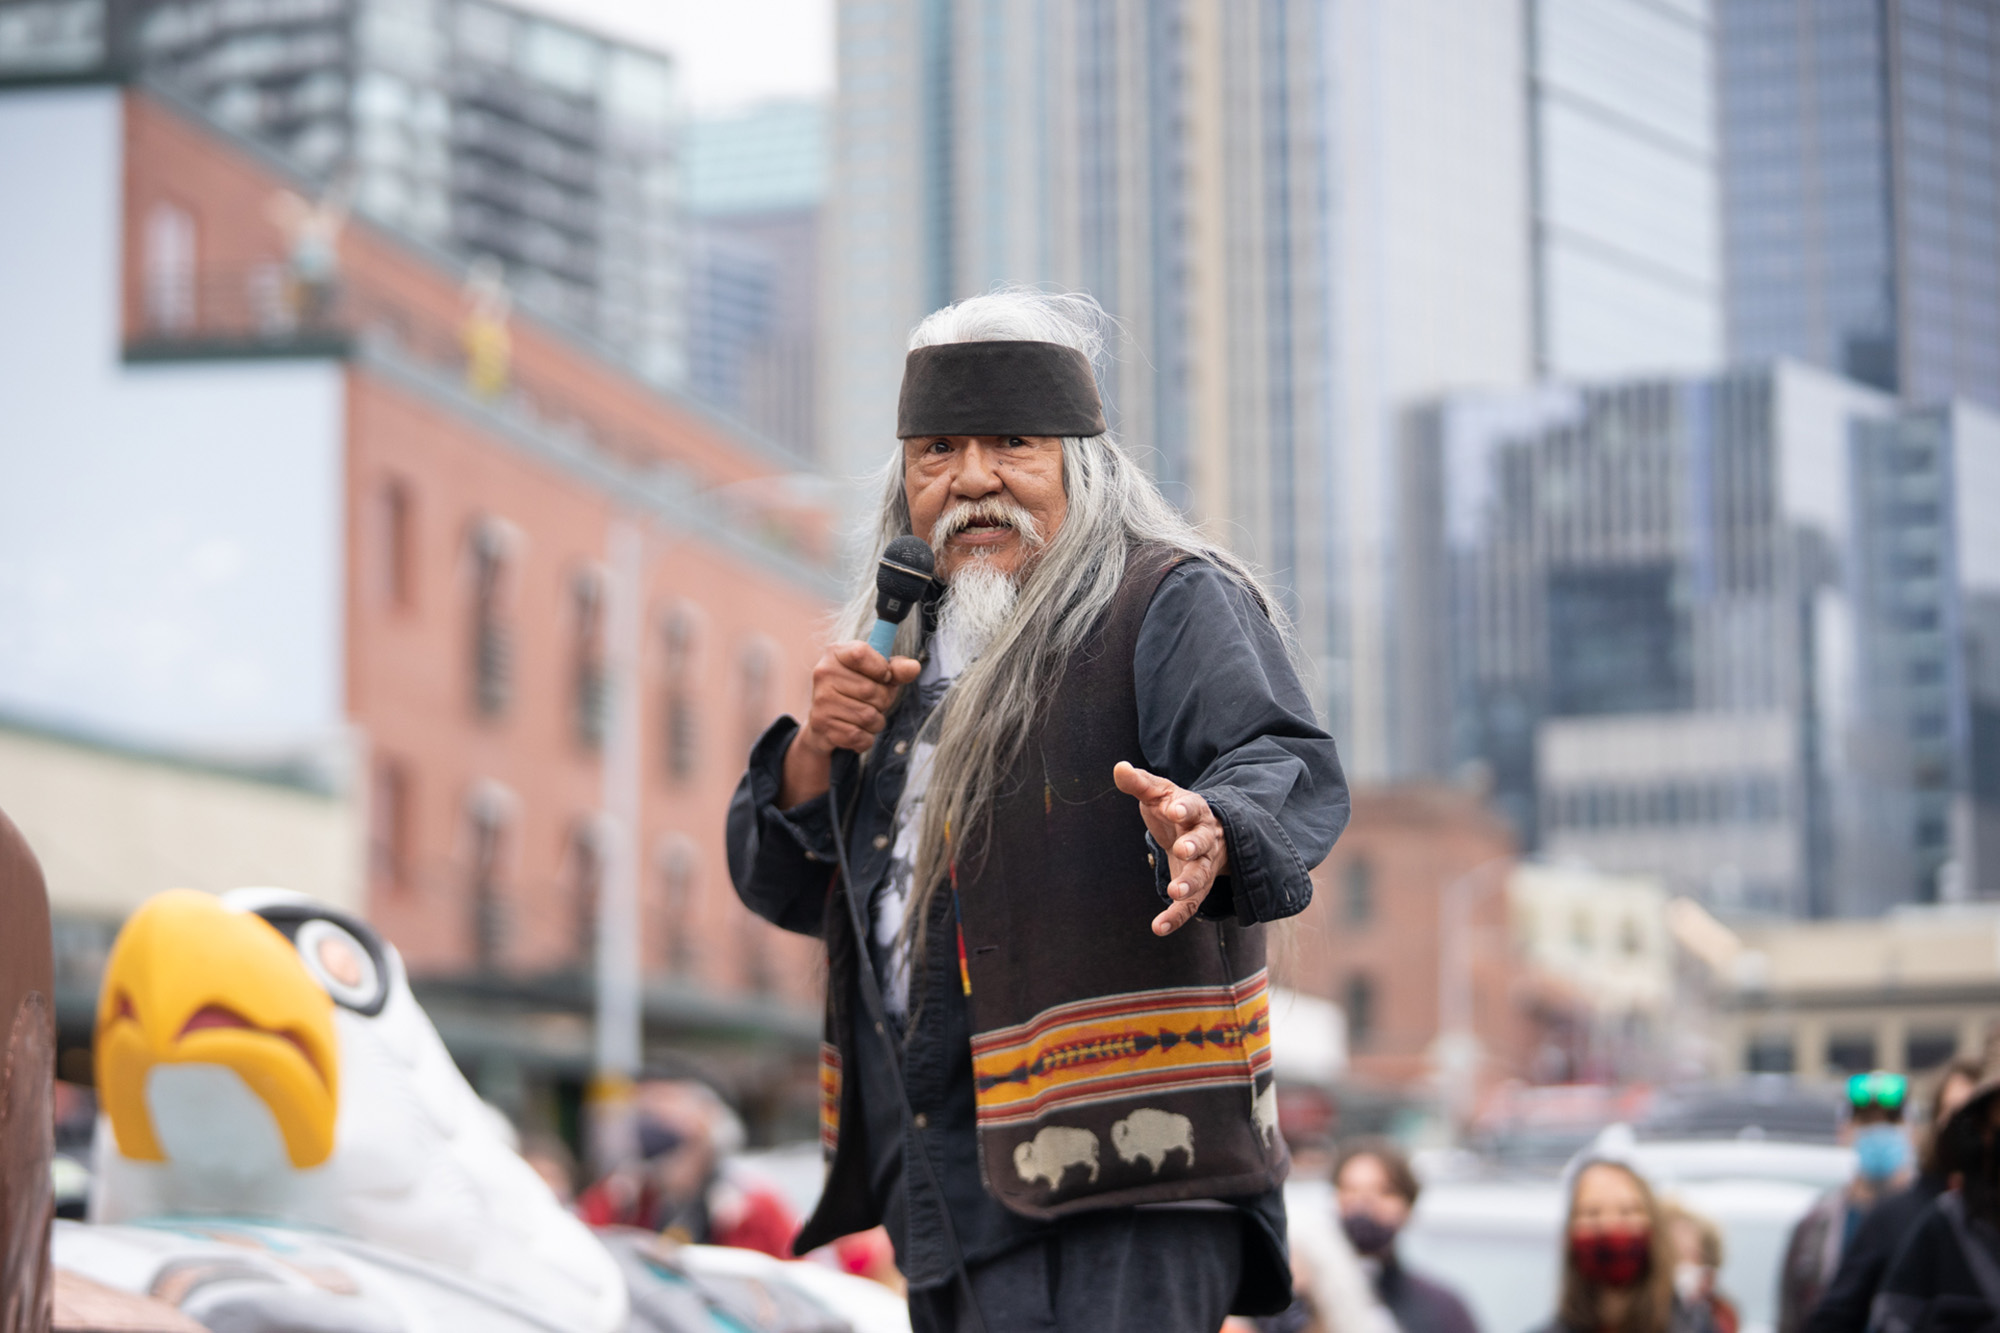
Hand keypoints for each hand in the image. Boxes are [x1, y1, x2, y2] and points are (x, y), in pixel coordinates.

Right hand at [779, 641, 921, 805]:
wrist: (826, 722)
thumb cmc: (856, 691)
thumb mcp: (877, 674)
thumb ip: (897, 669)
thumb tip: (914, 668)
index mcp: (836, 653)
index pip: (861, 654)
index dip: (881, 669)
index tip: (883, 676)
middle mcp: (824, 673)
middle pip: (872, 690)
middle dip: (883, 701)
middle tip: (874, 702)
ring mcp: (821, 700)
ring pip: (868, 716)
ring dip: (876, 721)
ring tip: (864, 716)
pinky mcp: (822, 725)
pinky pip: (859, 737)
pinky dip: (865, 738)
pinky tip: (856, 730)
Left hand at [1113, 761, 1229, 935]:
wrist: (1200, 833)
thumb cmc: (1175, 810)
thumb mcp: (1159, 793)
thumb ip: (1139, 783)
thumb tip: (1119, 767)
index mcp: (1195, 811)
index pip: (1194, 807)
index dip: (1185, 808)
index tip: (1174, 809)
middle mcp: (1205, 839)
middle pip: (1204, 842)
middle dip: (1194, 845)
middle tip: (1182, 850)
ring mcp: (1203, 865)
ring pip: (1202, 875)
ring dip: (1191, 883)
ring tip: (1175, 891)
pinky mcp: (1196, 889)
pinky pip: (1189, 906)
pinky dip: (1176, 917)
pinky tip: (1159, 928)